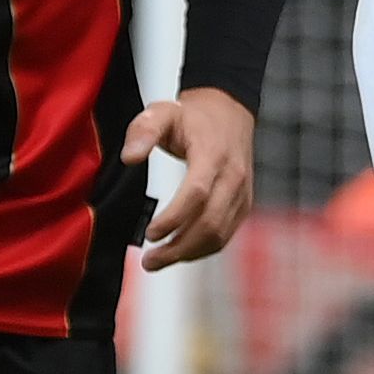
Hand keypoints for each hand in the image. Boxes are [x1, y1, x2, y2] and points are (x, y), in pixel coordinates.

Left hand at [122, 87, 256, 269]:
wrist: (228, 112)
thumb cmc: (192, 116)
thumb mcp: (162, 112)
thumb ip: (143, 131)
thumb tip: (129, 158)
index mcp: (213, 154)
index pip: (197, 193)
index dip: (174, 218)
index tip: (150, 233)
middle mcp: (233, 176)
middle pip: (210, 223)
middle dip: (178, 247)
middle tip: (148, 261)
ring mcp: (242, 193)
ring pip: (220, 234)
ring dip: (189, 253)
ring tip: (158, 260)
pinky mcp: (243, 204)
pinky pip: (226, 234)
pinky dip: (202, 249)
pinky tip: (179, 251)